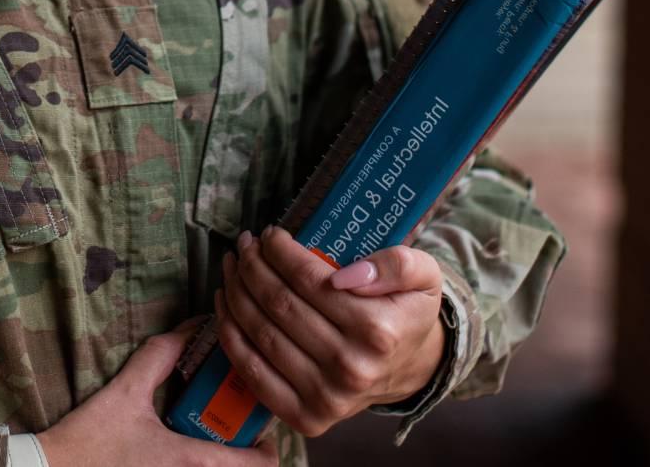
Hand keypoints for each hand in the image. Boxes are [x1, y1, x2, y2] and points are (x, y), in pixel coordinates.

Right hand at [35, 318, 275, 466]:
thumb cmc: (90, 440)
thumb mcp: (126, 391)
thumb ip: (160, 356)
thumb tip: (190, 328)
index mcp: (193, 460)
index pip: (261, 464)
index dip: (268, 446)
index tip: (255, 427)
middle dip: (244, 452)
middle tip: (230, 428)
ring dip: (221, 462)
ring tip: (206, 439)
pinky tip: (177, 454)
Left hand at [213, 229, 444, 437]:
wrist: (410, 369)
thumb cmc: (406, 313)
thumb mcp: (423, 276)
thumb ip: (397, 264)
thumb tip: (346, 276)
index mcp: (378, 331)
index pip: (308, 280)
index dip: (279, 252)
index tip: (269, 233)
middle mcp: (351, 368)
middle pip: (278, 304)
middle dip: (252, 266)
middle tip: (244, 245)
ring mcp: (326, 397)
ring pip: (260, 333)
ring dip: (236, 292)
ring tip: (232, 266)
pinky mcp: (305, 417)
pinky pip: (252, 371)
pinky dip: (230, 334)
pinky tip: (226, 303)